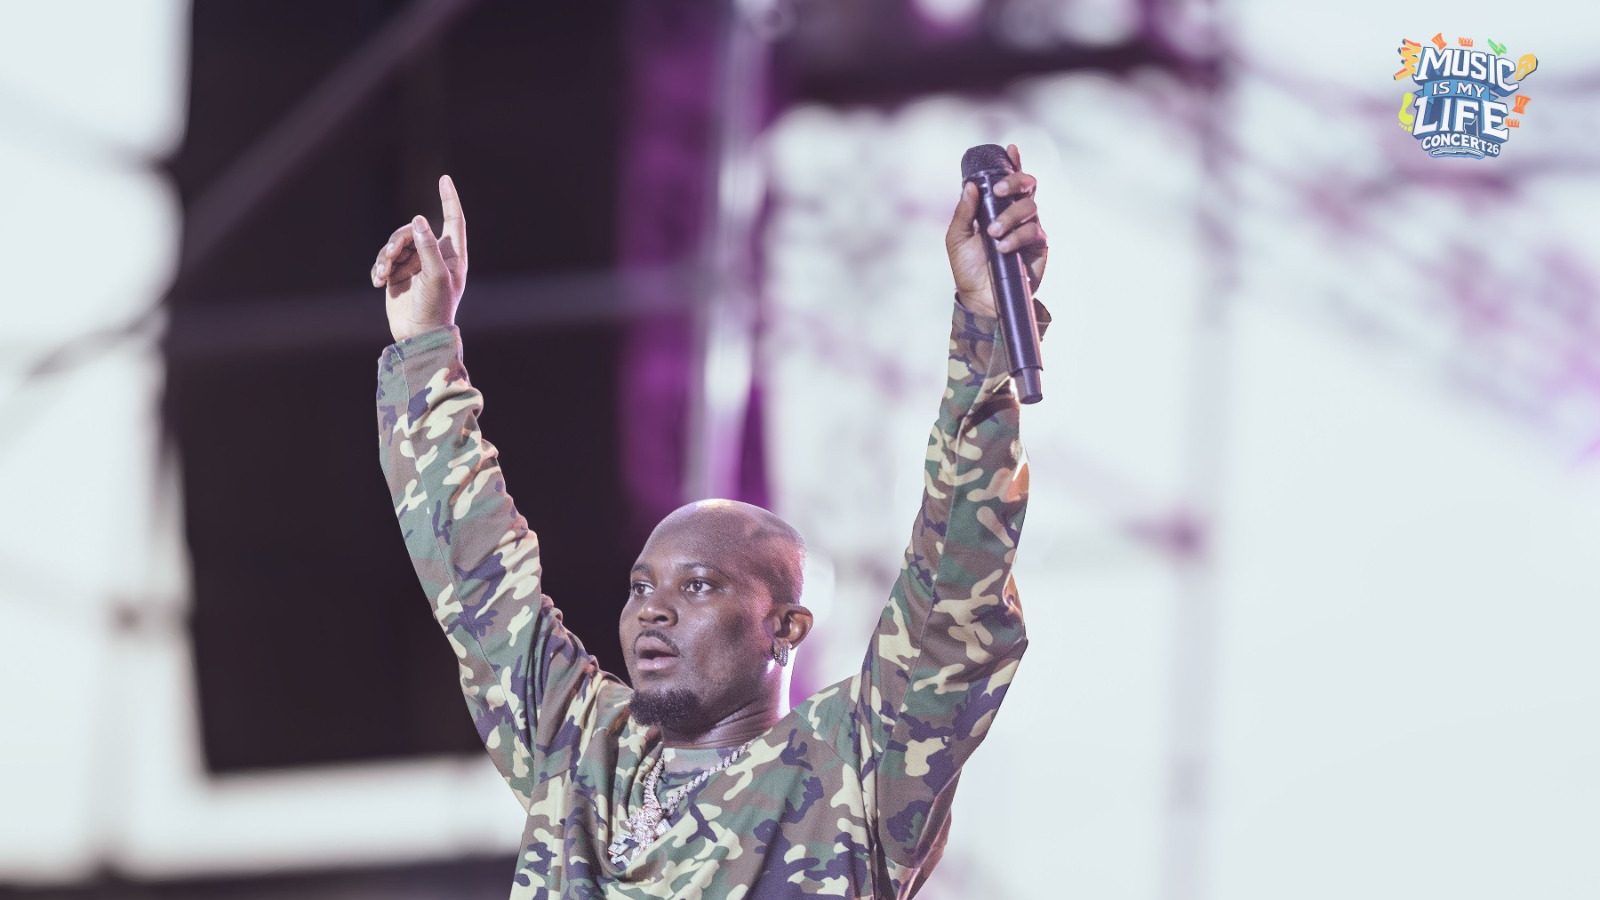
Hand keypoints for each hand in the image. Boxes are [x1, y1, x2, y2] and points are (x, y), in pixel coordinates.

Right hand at [369, 175, 468, 342]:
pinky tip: (377, 281)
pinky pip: (384, 260)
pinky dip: (379, 267)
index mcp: (452, 255)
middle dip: (398, 240)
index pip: (453, 220)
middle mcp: (434, 257)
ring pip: (395, 244)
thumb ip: (427, 247)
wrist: (418, 335)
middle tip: (390, 257)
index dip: (449, 199)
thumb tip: (419, 219)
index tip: (444, 179)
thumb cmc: (435, 307)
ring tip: (382, 273)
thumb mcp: (434, 276)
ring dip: (385, 256)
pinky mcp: (397, 275)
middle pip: (413, 231)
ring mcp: (415, 265)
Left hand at [945, 144, 1046, 318]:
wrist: (980, 298)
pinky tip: (1003, 247)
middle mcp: (1016, 214)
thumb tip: (970, 186)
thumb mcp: (957, 238)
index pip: (1009, 181)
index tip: (1012, 148)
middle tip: (1001, 190)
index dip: (1014, 163)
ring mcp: (1030, 229)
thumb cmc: (968, 268)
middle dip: (1016, 181)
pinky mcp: (1039, 247)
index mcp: (997, 208)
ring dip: (1010, 217)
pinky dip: (1017, 236)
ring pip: (1030, 207)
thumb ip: (964, 212)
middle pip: (1028, 185)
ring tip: (993, 234)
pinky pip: (1034, 231)